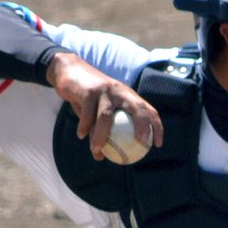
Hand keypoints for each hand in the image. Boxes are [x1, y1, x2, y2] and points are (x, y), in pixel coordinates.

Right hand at [45, 52, 162, 160]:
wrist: (69, 70)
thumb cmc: (88, 97)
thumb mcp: (97, 113)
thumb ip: (101, 132)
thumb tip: (101, 157)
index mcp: (127, 96)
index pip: (148, 110)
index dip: (156, 126)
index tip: (158, 145)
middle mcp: (120, 91)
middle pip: (137, 108)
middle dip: (143, 125)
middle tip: (142, 143)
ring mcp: (105, 90)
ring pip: (106, 116)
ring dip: (100, 136)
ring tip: (96, 150)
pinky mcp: (89, 91)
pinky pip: (87, 114)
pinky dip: (84, 126)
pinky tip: (81, 136)